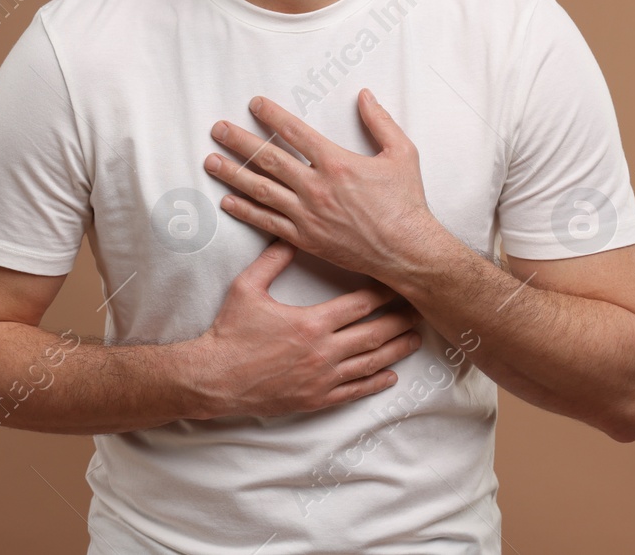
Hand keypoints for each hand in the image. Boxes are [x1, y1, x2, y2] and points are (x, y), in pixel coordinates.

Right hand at [186, 238, 422, 417]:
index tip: (397, 284)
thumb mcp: (246, 288)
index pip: (360, 304)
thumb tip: (289, 236)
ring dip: (396, 350)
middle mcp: (323, 351)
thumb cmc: (230, 332)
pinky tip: (390, 375)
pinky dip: (376, 382)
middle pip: (375, 333)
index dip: (383, 293)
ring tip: (414, 339)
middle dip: (399, 320)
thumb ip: (271, 261)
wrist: (216, 377)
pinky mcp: (317, 398)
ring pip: (371, 363)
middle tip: (418, 310)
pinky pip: (355, 390)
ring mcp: (323, 378)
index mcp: (311, 322)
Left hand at [203, 89, 445, 279]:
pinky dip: (245, 211)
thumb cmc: (406, 202)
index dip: (271, 115)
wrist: (407, 251)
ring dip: (233, 174)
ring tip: (210, 161)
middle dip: (239, 141)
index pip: (295, 132)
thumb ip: (380, 121)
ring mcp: (308, 214)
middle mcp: (316, 187)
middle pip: (268, 158)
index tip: (253, 104)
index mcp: (337, 162)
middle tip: (217, 129)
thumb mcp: (402, 153)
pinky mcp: (305, 238)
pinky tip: (227, 201)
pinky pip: (268, 222)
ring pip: (262, 190)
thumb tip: (365, 95)